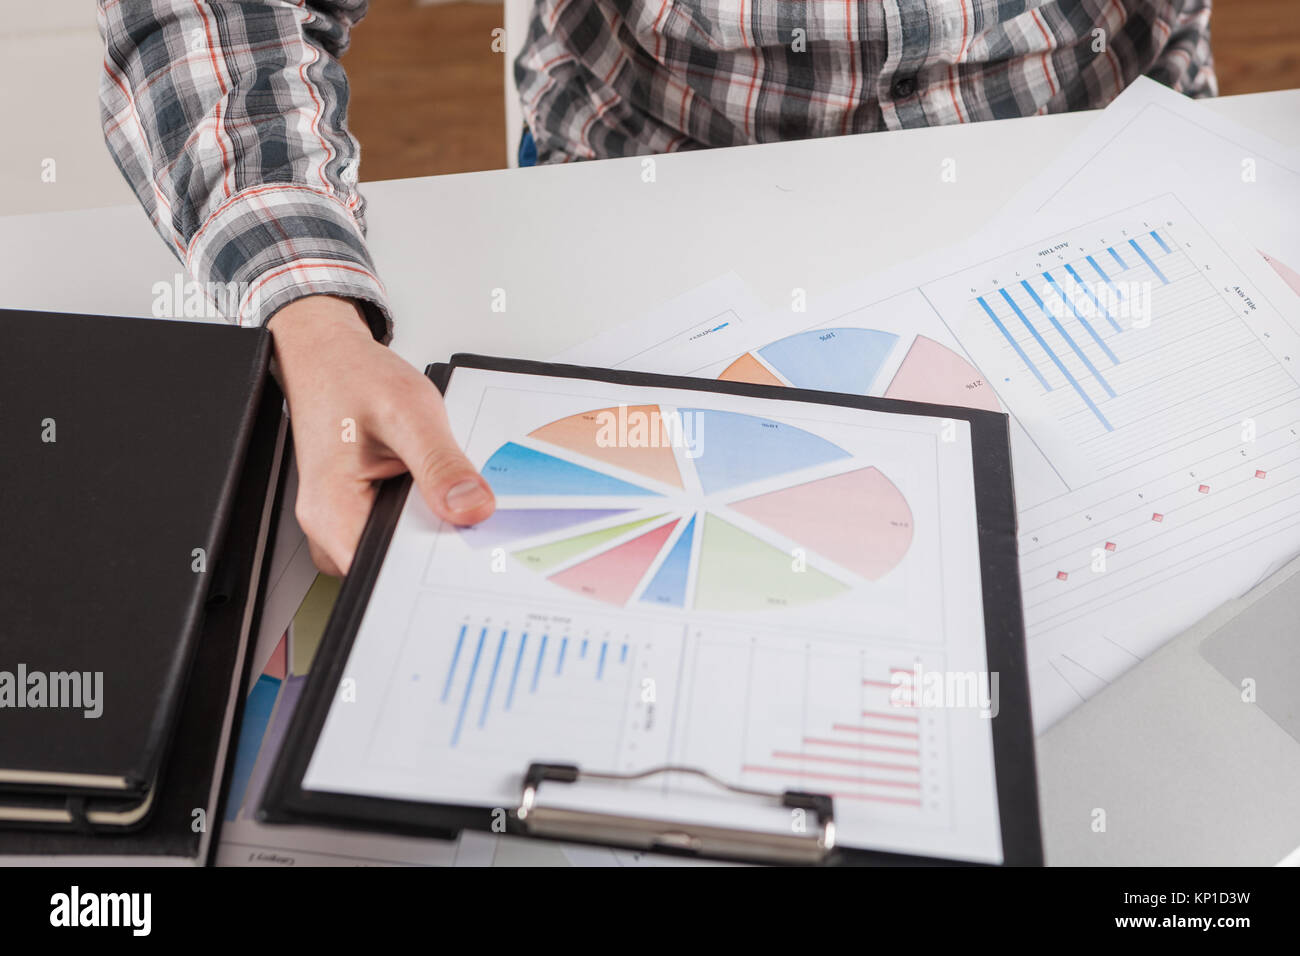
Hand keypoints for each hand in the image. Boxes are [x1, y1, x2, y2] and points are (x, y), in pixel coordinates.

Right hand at [267, 295, 494, 574]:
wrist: (328, 357)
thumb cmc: (351, 377)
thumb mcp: (409, 412)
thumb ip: (441, 464)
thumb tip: (473, 509)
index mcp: (332, 511)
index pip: (388, 574)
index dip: (431, 567)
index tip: (469, 547)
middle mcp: (331, 524)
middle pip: (396, 567)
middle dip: (437, 545)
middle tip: (468, 510)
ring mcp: (344, 520)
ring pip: (400, 549)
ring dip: (430, 527)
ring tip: (444, 487)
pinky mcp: (360, 510)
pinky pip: (398, 529)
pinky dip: (422, 512)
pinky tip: (432, 485)